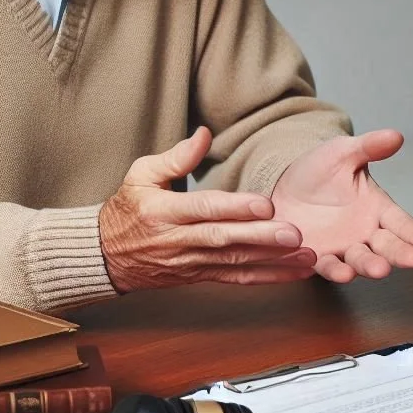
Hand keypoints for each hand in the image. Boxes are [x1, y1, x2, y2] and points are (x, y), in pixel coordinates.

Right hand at [100, 128, 317, 293]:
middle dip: (262, 238)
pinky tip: (296, 273)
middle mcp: (178, 240)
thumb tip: (204, 134)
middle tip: (295, 234)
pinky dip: (269, 278)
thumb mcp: (140, 175)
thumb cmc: (127, 209)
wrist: (104, 257)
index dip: (235, 208)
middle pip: (225, 239)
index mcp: (162, 211)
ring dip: (275, 261)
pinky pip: (238, 279)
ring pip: (236, 262)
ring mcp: (191, 262)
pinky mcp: (201, 276)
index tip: (266, 205)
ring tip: (308, 255)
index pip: (204, 209)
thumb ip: (175, 157)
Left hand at [272, 129, 412, 282]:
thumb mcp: (343, 153)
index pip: (402, 223)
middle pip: (389, 246)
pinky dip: (335, 271)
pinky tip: (343, 272)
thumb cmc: (318, 170)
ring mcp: (343, 248)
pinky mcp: (318, 258)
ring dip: (371, 266)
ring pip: (362, 260)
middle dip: (402, 253)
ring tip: (380, 269)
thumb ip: (369, 147)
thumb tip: (396, 135)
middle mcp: (365, 233)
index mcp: (377, 208)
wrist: (281, 186)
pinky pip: (328, 267)